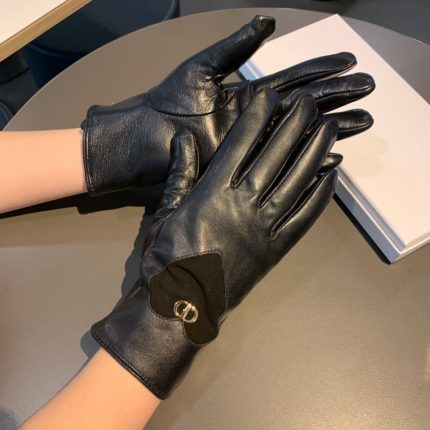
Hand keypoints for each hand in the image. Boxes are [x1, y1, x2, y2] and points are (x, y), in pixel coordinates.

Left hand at [82, 15, 373, 194]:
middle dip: (337, 97)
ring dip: (332, 127)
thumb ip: (235, 48)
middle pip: (305, 106)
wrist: (148, 139)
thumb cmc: (170, 102)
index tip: (349, 62)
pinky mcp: (248, 164)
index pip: (293, 79)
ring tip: (362, 121)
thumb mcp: (204, 68)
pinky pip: (283, 161)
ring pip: (301, 133)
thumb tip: (268, 21)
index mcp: (249, 95)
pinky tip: (331, 155)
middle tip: (368, 91)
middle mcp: (257, 119)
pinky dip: (308, 158)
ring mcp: (254, 144)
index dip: (320, 70)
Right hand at [91, 89, 341, 398]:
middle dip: (292, 126)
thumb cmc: (166, 261)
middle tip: (307, 102)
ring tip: (328, 128)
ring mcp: (264, 228)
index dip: (256, 118)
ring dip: (314, 153)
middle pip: (274, 157)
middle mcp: (243, 205)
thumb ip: (180, 175)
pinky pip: (303, 219)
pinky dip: (319, 196)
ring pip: (295, 183)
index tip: (269, 96)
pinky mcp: (276, 250)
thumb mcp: (165, 214)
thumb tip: (185, 139)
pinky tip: (331, 175)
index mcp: (212, 194)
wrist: (181, 310)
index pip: (239, 146)